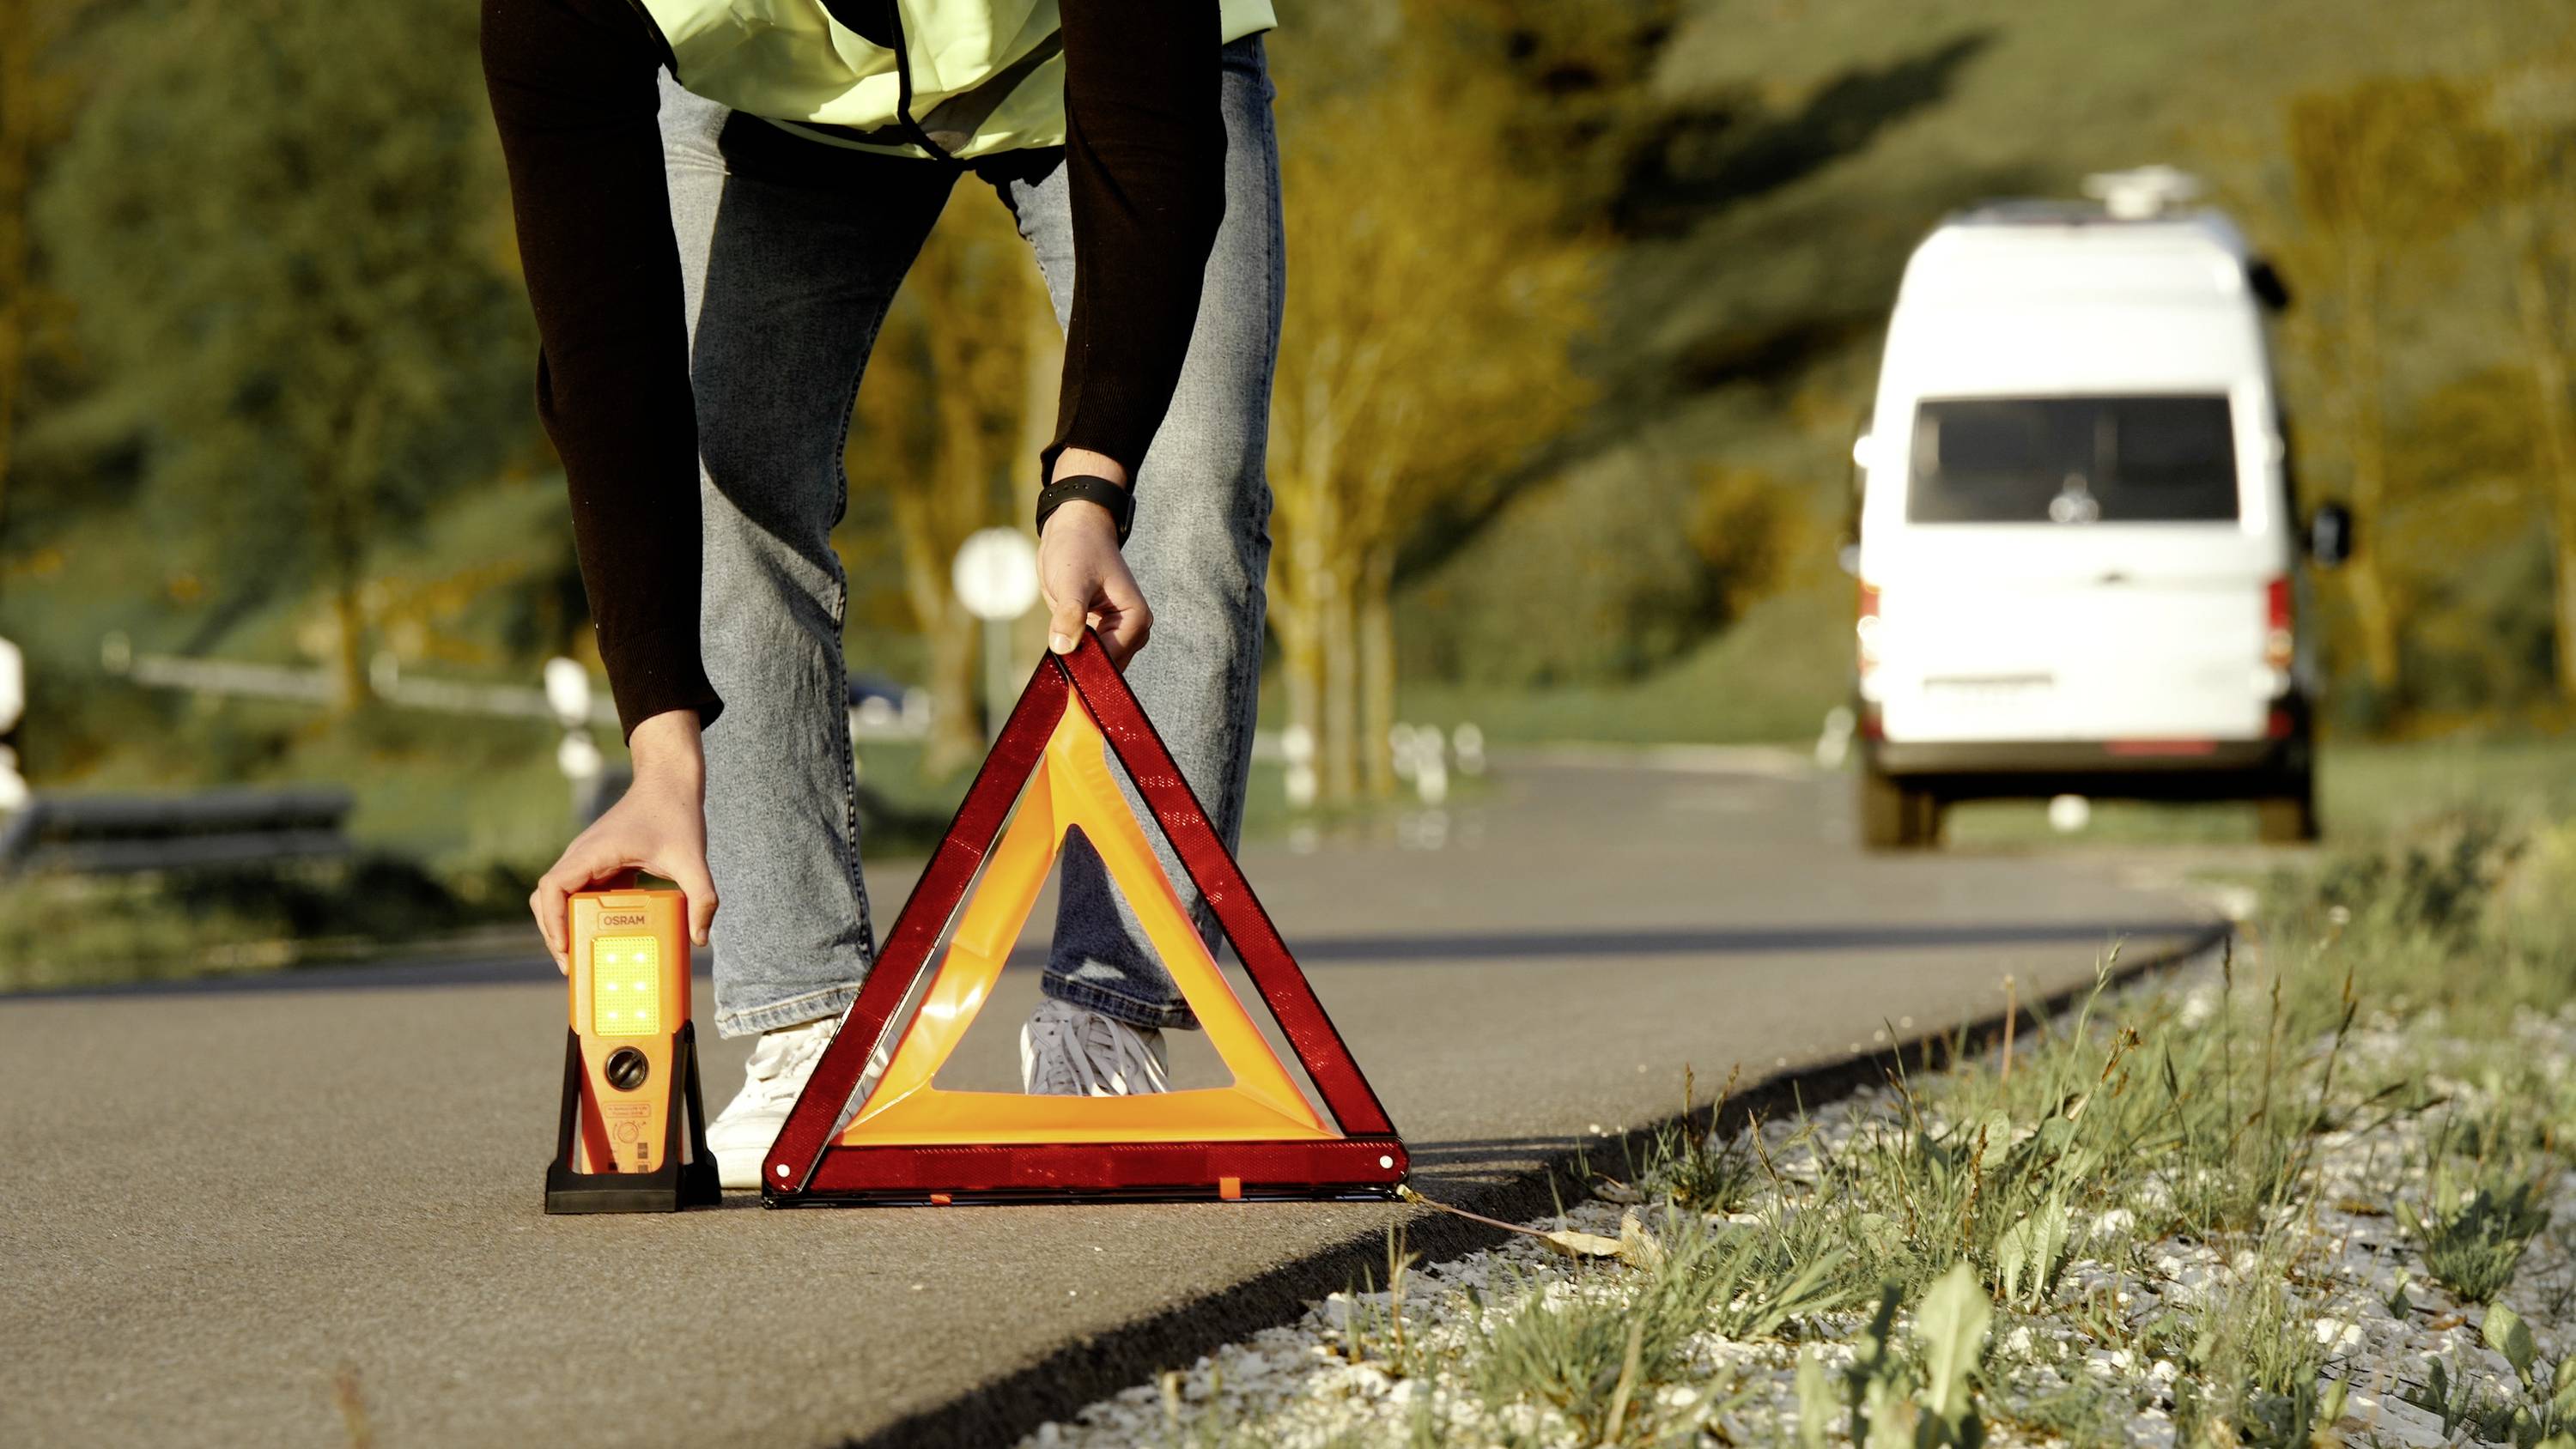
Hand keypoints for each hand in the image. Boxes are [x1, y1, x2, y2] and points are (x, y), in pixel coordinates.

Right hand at [529, 708, 717, 971]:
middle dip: (554, 932)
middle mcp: (582, 856)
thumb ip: (702, 897)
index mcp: (593, 852)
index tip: (564, 946)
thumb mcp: (692, 858)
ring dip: (566, 924)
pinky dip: (584, 914)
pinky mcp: (601, 864)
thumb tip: (700, 938)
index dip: (551, 920)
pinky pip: (581, 893)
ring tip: (583, 955)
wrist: (670, 781)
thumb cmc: (675, 812)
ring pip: (560, 897)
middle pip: (547, 899)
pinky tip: (605, 934)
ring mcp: (588, 860)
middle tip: (573, 964)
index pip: (552, 888)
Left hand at [1040, 451, 1149, 667]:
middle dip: (1082, 668)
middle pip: (1106, 667)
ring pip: (1095, 665)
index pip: (1113, 659)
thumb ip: (1069, 614)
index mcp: (1135, 618)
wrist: (1073, 529)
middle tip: (1056, 664)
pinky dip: (1071, 656)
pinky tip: (1057, 650)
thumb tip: (1063, 648)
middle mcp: (1131, 630)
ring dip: (1075, 664)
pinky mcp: (1097, 632)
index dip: (1087, 667)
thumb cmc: (1078, 547)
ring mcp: (1114, 633)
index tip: (1062, 667)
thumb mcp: (1072, 579)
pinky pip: (1085, 655)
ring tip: (1056, 654)